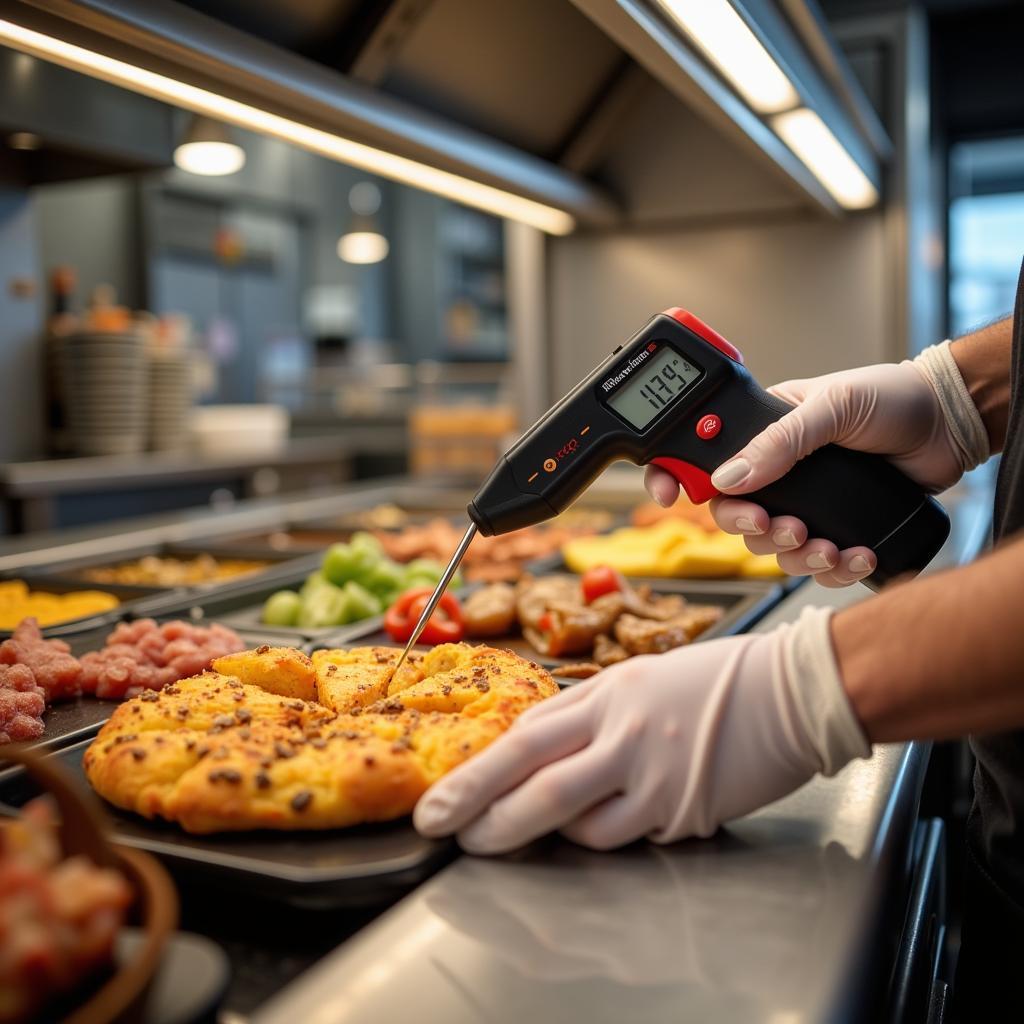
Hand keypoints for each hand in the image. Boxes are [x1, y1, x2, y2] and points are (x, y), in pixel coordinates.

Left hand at [413, 608, 868, 853]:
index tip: (440, 801)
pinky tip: (609, 819)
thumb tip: (534, 747)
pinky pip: (629, 837)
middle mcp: (625, 734)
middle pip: (538, 784)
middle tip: (445, 832)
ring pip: (578, 825)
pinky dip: (606, 835)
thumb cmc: (715, 678)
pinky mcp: (685, 812)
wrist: (792, 690)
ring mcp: (656, 777)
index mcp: (609, 694)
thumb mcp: (638, 679)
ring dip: (542, 835)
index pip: (525, 738)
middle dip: (483, 814)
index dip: (476, 774)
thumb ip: (585, 713)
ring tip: (518, 833)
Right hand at [645, 357, 965, 586]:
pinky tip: (857, 556)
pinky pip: (816, 563)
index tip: (669, 497)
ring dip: (796, 556)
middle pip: (733, 514)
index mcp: (760, 431)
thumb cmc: (892, 398)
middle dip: (753, 529)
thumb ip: (779, 440)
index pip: (701, 456)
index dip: (676, 477)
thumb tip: (729, 476)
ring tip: (827, 546)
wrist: (951, 424)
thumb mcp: (832, 407)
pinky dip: (833, 569)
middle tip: (784, 526)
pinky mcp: (837, 526)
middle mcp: (776, 469)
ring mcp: (805, 500)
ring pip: (772, 546)